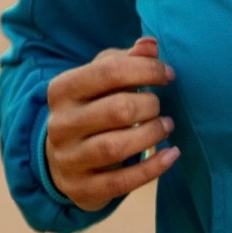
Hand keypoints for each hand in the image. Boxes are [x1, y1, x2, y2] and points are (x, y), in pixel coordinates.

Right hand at [44, 35, 179, 211]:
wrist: (63, 159)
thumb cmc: (92, 108)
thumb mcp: (101, 79)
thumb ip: (125, 60)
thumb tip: (149, 44)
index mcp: (62, 90)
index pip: (108, 71)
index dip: (146, 69)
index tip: (168, 74)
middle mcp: (60, 124)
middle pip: (117, 110)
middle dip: (150, 105)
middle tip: (160, 106)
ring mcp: (68, 159)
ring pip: (116, 147)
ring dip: (151, 134)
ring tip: (166, 126)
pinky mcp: (81, 188)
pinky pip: (121, 182)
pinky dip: (152, 168)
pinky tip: (171, 155)